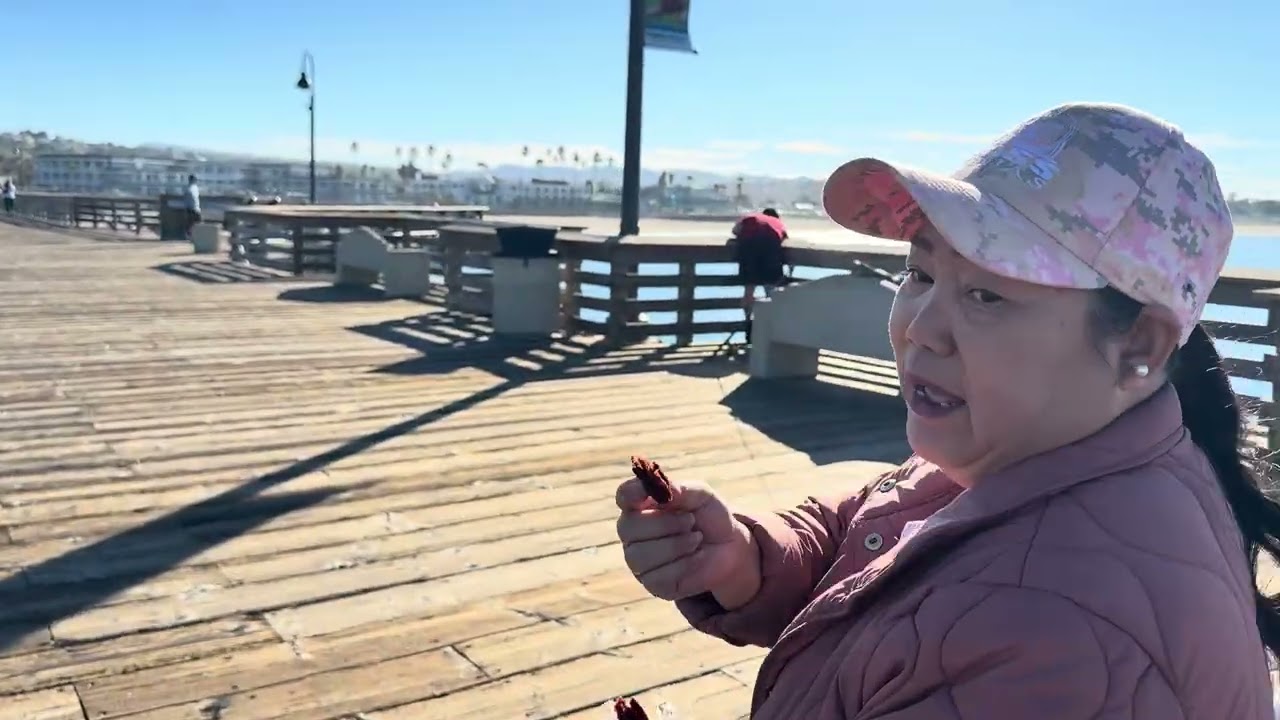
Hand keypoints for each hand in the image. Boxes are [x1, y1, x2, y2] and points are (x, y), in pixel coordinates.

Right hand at [615, 478, 760, 606]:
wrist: (730, 548)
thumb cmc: (709, 517)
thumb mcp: (702, 496)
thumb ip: (682, 489)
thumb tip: (663, 490)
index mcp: (641, 506)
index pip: (624, 496)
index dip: (632, 493)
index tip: (647, 491)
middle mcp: (633, 534)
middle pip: (628, 527)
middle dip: (664, 523)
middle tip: (691, 521)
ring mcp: (640, 561)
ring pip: (640, 555)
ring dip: (676, 545)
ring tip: (697, 538)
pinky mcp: (654, 584)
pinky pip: (658, 577)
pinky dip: (684, 564)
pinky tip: (697, 557)